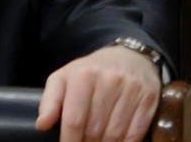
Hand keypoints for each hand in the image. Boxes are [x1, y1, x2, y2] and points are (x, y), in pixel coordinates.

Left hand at [36, 45, 160, 141]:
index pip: (74, 119)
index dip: (69, 139)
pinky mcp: (149, 99)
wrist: (128, 57)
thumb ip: (50, 100)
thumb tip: (41, 124)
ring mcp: (131, 90)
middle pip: (95, 129)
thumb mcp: (63, 78)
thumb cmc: (90, 72)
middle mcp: (108, 81)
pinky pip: (136, 133)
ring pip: (115, 134)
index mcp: (83, 76)